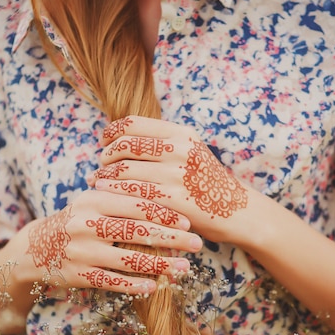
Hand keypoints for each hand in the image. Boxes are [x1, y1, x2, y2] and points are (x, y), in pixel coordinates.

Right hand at [10, 189, 200, 293]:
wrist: (35, 249)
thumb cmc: (77, 220)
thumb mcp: (93, 201)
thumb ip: (122, 196)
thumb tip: (167, 195)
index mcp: (93, 199)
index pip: (137, 204)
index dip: (165, 213)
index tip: (189, 222)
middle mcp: (86, 223)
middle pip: (137, 231)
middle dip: (171, 238)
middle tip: (197, 244)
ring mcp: (82, 250)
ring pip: (129, 259)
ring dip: (160, 265)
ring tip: (184, 268)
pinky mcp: (78, 274)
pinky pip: (112, 281)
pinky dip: (134, 284)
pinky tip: (154, 286)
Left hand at [90, 115, 249, 242]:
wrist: (236, 210)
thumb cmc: (205, 181)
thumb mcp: (190, 150)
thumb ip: (160, 142)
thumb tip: (116, 138)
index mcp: (181, 134)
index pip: (132, 123)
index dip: (111, 132)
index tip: (105, 142)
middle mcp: (178, 150)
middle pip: (124, 146)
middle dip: (106, 156)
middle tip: (102, 165)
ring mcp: (176, 175)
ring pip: (123, 171)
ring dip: (104, 176)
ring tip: (99, 181)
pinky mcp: (173, 200)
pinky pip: (132, 194)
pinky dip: (113, 192)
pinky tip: (106, 194)